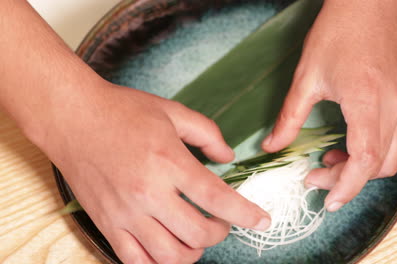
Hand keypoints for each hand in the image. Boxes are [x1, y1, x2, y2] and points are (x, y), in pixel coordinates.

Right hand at [41, 80, 270, 262]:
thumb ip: (207, 133)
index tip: (263, 221)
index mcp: (169, 162)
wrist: (71, 117)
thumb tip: (228, 157)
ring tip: (197, 238)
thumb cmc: (121, 111)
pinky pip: (135, 261)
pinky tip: (167, 249)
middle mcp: (148, 193)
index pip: (217, 198)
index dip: (246, 214)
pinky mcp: (106, 223)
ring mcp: (125, 213)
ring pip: (169, 256)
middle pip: (197, 233)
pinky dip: (158, 263)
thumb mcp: (172, 112)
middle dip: (220, 233)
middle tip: (222, 222)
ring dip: (193, 252)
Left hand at [262, 0, 396, 211]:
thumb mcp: (306, 78)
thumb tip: (272, 146)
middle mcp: (393, 106)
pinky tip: (363, 146)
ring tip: (337, 158)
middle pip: (378, 165)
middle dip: (346, 179)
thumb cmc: (337, 34)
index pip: (365, 160)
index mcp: (365, 101)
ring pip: (396, 158)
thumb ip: (289, 118)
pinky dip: (387, 154)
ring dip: (366, 169)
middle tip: (317, 173)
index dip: (346, 186)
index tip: (327, 199)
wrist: (367, 7)